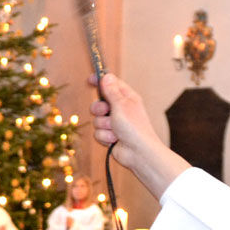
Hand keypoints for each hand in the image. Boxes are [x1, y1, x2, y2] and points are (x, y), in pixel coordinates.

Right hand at [90, 75, 190, 197]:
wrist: (138, 153)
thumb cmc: (135, 127)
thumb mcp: (122, 105)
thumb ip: (111, 91)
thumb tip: (106, 76)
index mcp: (126, 98)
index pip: (111, 84)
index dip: (100, 81)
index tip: (90, 80)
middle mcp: (120, 110)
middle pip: (99, 103)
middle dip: (99, 109)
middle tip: (106, 111)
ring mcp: (114, 124)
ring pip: (97, 120)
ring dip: (104, 126)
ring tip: (116, 130)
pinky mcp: (109, 136)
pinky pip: (97, 133)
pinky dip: (105, 137)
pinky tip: (115, 140)